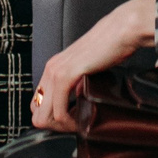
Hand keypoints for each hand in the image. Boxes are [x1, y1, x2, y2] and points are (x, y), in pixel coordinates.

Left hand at [30, 0, 156, 132]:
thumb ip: (78, 84)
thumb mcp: (87, 70)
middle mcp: (50, 69)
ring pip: (43, 116)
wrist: (121, 30)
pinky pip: (59, 111)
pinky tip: (82, 119)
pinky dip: (69, 122)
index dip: (53, 118)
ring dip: (62, 127)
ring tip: (79, 123)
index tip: (73, 120)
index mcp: (53, 67)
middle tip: (75, 125)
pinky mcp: (66, 75)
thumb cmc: (110, 47)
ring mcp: (56, 72)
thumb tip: (77, 100)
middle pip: (36, 113)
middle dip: (55, 126)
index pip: (38, 104)